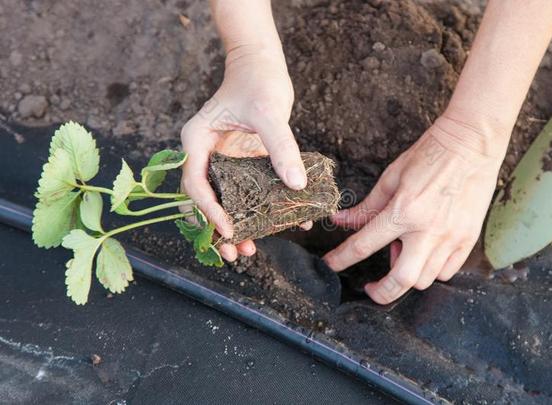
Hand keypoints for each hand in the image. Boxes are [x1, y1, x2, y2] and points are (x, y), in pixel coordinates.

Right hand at [180, 45, 307, 261]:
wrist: (262, 66)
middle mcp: (205, 155)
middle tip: (236, 253)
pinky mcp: (240, 163)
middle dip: (218, 229)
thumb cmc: (258, 81)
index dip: (210, 212)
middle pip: (205, 200)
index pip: (196, 185)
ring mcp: (222, 160)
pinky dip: (256, 208)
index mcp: (197, 142)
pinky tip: (276, 224)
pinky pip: (245, 191)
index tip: (230, 230)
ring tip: (250, 249)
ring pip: (223, 200)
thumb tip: (297, 185)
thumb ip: (281, 147)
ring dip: (235, 225)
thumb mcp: (269, 113)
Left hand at [323, 115, 504, 303]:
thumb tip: (342, 222)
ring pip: (425, 279)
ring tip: (403, 251)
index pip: (364, 245)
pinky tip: (424, 253)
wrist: (471, 143)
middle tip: (371, 288)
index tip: (331, 266)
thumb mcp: (391, 178)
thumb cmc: (430, 155)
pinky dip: (432, 270)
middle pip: (402, 280)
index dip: (341, 259)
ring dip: (407, 275)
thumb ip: (366, 207)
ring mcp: (452, 237)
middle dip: (382, 292)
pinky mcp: (469, 239)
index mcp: (404, 211)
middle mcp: (428, 230)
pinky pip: (447, 271)